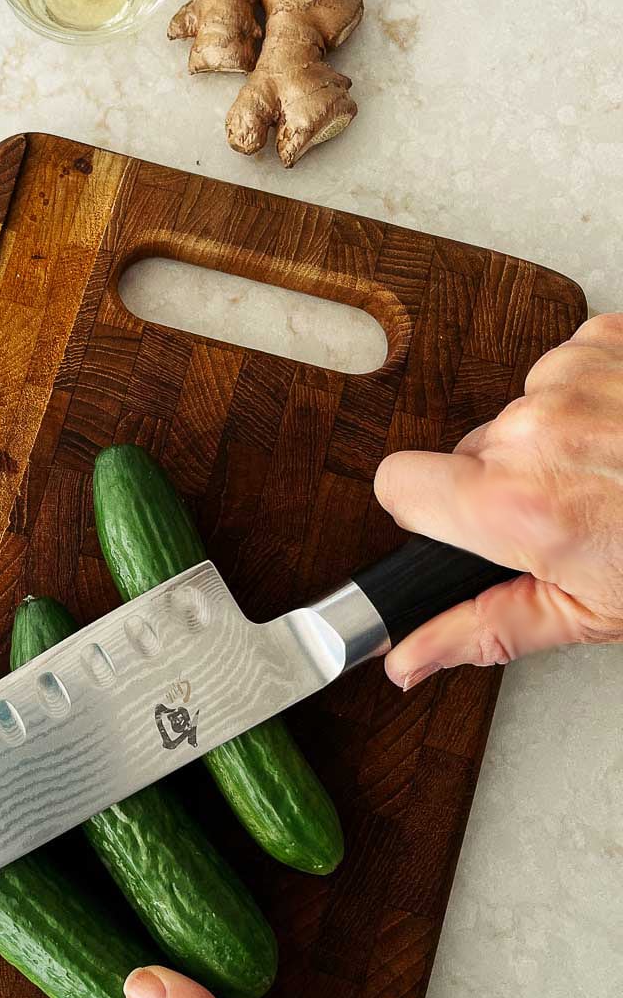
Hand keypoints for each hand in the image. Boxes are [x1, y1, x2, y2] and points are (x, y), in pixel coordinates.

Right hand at [374, 312, 622, 688]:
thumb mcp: (589, 616)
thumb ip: (483, 629)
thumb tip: (408, 657)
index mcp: (514, 505)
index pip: (398, 484)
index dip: (427, 509)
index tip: (462, 524)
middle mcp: (532, 431)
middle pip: (471, 451)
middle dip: (511, 481)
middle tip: (581, 512)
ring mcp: (572, 376)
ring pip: (522, 411)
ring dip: (560, 437)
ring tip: (620, 471)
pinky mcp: (607, 340)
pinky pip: (567, 367)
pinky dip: (597, 394)